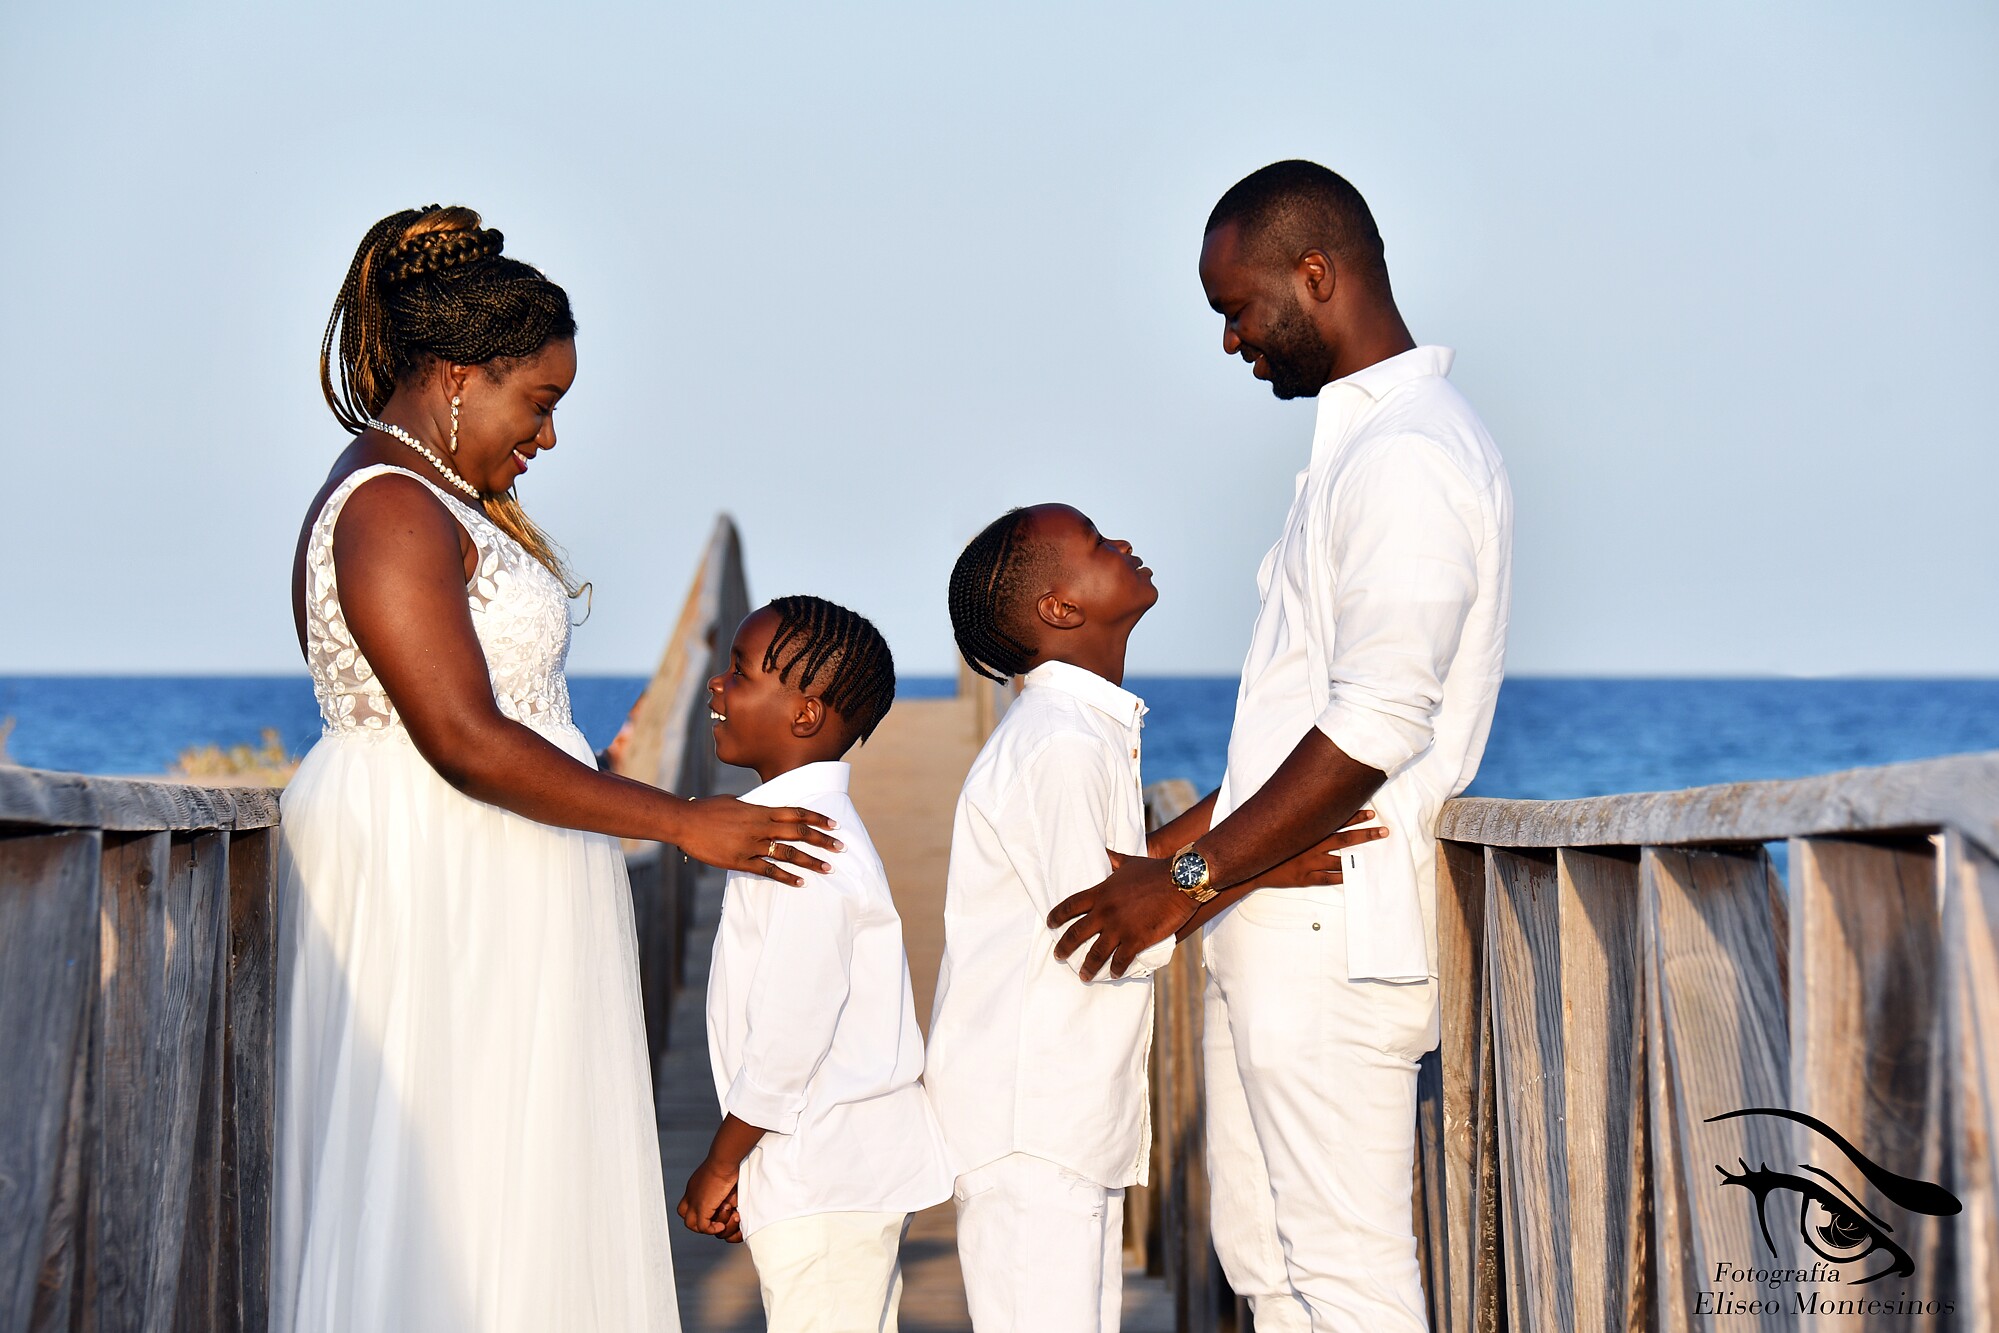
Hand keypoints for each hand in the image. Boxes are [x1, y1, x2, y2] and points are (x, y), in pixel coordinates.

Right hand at [677, 797, 842, 886]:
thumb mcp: (735, 802)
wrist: (684, 821)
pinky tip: (800, 883)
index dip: (817, 818)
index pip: (796, 813)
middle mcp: (760, 826)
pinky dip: (786, 877)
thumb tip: (766, 810)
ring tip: (828, 868)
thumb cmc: (707, 809)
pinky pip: (768, 870)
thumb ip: (754, 808)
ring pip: (788, 853)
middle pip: (798, 833)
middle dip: (822, 840)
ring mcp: (751, 845)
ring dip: (810, 861)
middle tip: (841, 847)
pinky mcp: (740, 861)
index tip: (834, 824)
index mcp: (760, 810)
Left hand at [677, 1158, 743, 1241]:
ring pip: (691, 1224)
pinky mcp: (701, 1209)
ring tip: (719, 1224)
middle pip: (685, 1214)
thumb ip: (723, 1191)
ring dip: (707, 1227)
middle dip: (699, 1221)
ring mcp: (694, 1202)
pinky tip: (721, 1226)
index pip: (688, 1202)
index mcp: (695, 1186)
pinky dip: (712, 1230)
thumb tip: (733, 1201)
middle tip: (714, 1220)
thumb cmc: (728, 1164)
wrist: (724, 1160)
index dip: (698, 1210)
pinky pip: (703, 1227)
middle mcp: (691, 1194)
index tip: (714, 1209)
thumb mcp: (723, 1178)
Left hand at [1047, 851, 1194, 981]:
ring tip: (1083, 976)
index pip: (1069, 906)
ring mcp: (1120, 928)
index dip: (1056, 916)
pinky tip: (1114, 974)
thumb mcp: (1128, 862)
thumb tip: (1103, 851)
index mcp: (1100, 893)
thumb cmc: (1154, 870)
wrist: (1180, 881)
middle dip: (1064, 948)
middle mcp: (1105, 912)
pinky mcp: (1137, 940)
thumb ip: (1112, 860)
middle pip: (1075, 934)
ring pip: (1095, 953)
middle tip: (1058, 956)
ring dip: (1087, 967)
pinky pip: (1121, 960)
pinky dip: (1116, 969)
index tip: (1049, 924)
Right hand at [1258, 809, 1389, 887]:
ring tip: (1374, 854)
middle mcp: (1311, 846)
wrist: (1251, 866)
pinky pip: (1328, 879)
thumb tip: (1307, 801)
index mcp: (1307, 832)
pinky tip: (1354, 876)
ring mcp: (1310, 864)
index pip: (1336, 821)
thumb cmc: (1267, 845)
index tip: (1371, 813)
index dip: (1354, 816)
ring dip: (1358, 857)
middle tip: (1384, 831)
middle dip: (1366, 834)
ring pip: (1340, 861)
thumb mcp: (1279, 826)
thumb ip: (1294, 816)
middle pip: (1344, 839)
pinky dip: (1341, 877)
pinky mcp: (1305, 878)